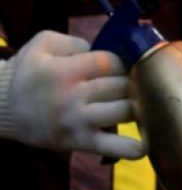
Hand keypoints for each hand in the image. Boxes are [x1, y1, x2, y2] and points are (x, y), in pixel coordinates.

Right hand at [0, 30, 144, 159]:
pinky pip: (111, 147)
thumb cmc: (27, 72)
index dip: (123, 61)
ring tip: (140, 101)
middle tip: (131, 82)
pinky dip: (132, 148)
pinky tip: (145, 144)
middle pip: (122, 86)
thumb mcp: (43, 44)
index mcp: (66, 71)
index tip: (122, 64)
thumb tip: (103, 48)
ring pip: (125, 112)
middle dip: (132, 82)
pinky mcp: (78, 142)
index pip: (112, 62)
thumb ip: (75, 41)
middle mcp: (73, 97)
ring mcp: (77, 122)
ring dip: (138, 106)